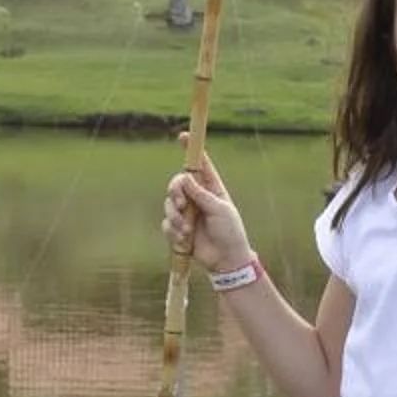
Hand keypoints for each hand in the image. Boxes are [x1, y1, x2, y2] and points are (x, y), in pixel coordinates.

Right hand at [163, 152, 253, 273]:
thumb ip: (201, 194)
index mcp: (212, 188)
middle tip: (182, 205)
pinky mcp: (179, 228)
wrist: (225, 260)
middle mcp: (197, 197)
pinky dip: (173, 230)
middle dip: (175, 192)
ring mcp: (187, 212)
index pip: (200, 165)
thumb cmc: (230, 233)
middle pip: (177, 183)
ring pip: (169, 203)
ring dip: (175, 216)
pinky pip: (166, 223)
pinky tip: (184, 239)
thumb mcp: (220, 210)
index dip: (192, 150)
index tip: (184, 136)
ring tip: (187, 229)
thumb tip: (185, 177)